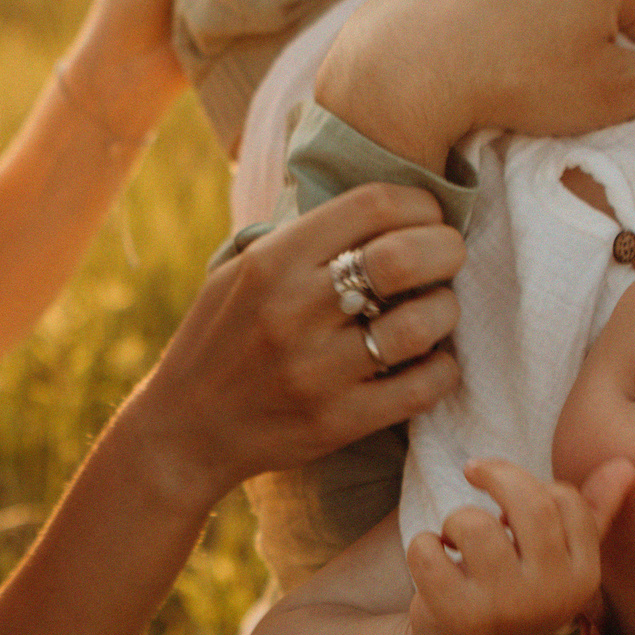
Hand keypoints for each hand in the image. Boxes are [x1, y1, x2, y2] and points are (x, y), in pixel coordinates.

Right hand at [124, 183, 465, 503]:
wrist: (185, 431)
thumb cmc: (220, 339)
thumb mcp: (239, 271)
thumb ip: (301, 240)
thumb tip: (383, 210)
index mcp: (272, 262)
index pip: (372, 205)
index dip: (420, 204)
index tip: (429, 217)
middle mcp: (293, 311)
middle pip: (404, 256)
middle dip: (447, 248)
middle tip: (449, 256)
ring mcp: (316, 371)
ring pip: (421, 324)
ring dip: (445, 310)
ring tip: (436, 310)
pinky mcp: (338, 422)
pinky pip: (422, 388)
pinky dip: (443, 369)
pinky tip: (431, 360)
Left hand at [314, 0, 634, 167]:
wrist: (401, 63)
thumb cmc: (512, 78)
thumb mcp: (614, 92)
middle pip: (619, 10)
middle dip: (616, 56)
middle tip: (587, 108)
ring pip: (567, 2)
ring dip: (567, 41)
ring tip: (538, 89)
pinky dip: (520, 29)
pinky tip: (499, 64)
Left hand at [404, 458, 634, 634]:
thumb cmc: (516, 596)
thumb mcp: (559, 562)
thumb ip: (592, 513)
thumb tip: (626, 465)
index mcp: (584, 576)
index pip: (564, 499)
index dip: (530, 483)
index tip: (509, 490)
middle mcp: (551, 594)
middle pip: (528, 502)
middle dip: (494, 474)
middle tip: (473, 469)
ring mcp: (504, 607)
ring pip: (472, 522)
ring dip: (455, 520)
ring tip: (456, 542)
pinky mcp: (456, 614)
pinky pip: (427, 548)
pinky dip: (422, 545)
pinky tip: (434, 562)